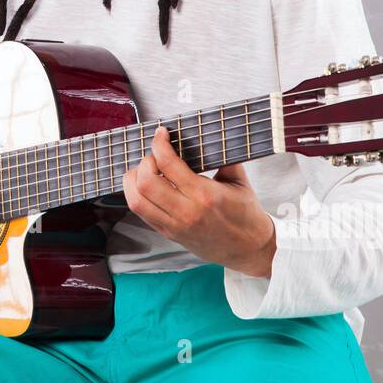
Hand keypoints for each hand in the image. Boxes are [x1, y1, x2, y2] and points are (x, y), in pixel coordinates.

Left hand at [122, 125, 276, 277]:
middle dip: (144, 161)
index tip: (160, 134)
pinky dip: (136, 196)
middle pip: (146, 182)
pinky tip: (145, 187)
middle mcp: (186, 211)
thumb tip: (213, 134)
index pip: (168, 164)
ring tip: (143, 170)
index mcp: (204, 195)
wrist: (249, 249)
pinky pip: (141, 214)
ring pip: (137, 201)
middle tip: (153, 155)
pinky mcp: (169, 234)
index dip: (159, 143)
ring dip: (133, 180)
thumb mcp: (239, 181)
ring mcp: (175, 225)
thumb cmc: (245, 215)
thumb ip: (224, 156)